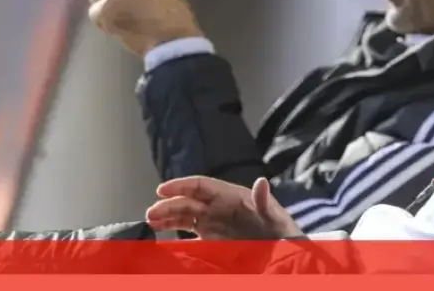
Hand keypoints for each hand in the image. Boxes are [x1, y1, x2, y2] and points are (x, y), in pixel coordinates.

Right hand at [145, 176, 302, 239]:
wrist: (283, 253)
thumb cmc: (281, 231)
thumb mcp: (274, 216)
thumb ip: (264, 201)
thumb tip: (261, 182)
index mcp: (232, 195)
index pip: (202, 185)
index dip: (182, 185)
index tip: (162, 189)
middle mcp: (220, 207)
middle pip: (189, 201)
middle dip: (169, 205)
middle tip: (151, 214)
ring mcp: (215, 223)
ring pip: (185, 216)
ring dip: (168, 217)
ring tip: (150, 222)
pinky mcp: (212, 239)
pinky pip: (189, 234)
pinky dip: (175, 235)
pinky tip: (162, 239)